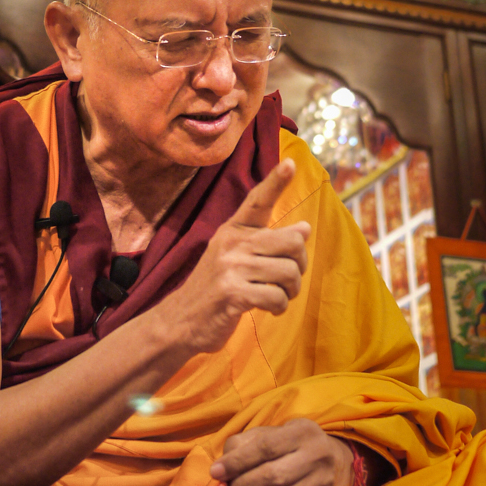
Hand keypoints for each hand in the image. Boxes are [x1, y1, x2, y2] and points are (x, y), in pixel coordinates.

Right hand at [161, 158, 310, 353]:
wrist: (180, 321)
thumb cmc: (215, 288)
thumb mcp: (235, 258)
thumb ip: (267, 242)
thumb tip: (305, 229)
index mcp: (233, 230)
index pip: (256, 201)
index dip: (276, 182)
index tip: (291, 163)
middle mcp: (232, 242)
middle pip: (293, 243)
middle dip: (300, 267)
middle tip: (288, 280)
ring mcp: (230, 266)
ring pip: (289, 272)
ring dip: (291, 291)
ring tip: (278, 296)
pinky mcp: (233, 292)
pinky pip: (278, 297)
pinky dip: (279, 308)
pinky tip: (269, 309)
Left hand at [208, 419, 353, 485]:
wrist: (327, 461)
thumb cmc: (286, 444)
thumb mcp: (266, 433)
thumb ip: (240, 445)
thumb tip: (220, 470)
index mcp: (302, 433)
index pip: (266, 448)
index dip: (237, 462)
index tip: (215, 472)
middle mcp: (317, 458)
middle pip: (273, 478)